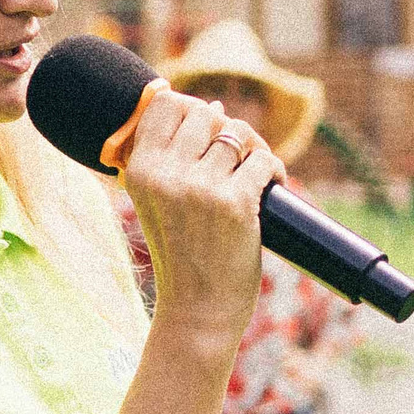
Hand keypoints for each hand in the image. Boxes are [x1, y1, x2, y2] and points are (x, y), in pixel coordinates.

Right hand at [120, 90, 284, 351]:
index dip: (191, 108)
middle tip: (235, 157)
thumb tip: (211, 104)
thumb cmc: (181, 256)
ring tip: (256, 174)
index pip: (164, 102)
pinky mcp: (236, 203)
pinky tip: (273, 187)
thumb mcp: (154, 202)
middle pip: (206, 111)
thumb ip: (168, 158)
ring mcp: (200, 188)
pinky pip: (264, 161)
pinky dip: (274, 171)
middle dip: (226, 128)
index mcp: (139, 170)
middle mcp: (165, 174)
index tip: (206, 131)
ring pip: (238, 133)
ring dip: (254, 149)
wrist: (196, 310)